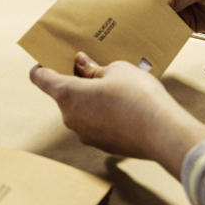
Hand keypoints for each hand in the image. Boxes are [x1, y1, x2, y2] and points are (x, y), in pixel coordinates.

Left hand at [30, 52, 204, 177]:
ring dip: (90, 99)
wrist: (164, 133)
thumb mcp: (116, 70)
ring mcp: (84, 134)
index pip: (39, 77)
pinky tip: (123, 107)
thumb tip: (80, 64)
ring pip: (80, 110)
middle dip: (75, 81)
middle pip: (62, 94)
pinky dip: (102, 114)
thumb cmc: (138, 96)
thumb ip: (93, 67)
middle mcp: (69, 117)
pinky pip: (95, 124)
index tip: (52, 58)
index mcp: (67, 94)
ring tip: (114, 89)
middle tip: (93, 68)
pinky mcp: (101, 145)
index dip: (42, 65)